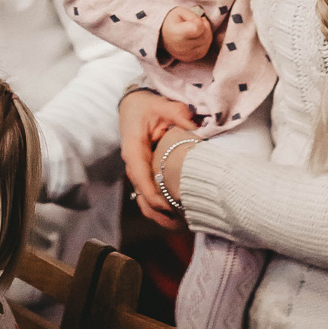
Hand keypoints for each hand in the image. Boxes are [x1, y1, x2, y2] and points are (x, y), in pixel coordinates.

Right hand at [119, 88, 196, 226]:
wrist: (133, 106)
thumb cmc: (146, 106)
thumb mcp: (161, 105)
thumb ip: (178, 113)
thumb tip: (195, 126)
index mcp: (134, 149)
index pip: (141, 179)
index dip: (155, 197)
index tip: (173, 208)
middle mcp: (132, 165)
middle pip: (144, 195)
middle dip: (163, 210)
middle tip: (187, 219)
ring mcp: (137, 172)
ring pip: (145, 200)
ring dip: (162, 214)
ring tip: (185, 223)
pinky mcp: (143, 175)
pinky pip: (150, 195)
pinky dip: (162, 208)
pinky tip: (180, 215)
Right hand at [159, 5, 213, 62]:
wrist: (161, 33)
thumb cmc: (173, 20)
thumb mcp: (181, 11)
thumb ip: (193, 16)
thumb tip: (202, 25)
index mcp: (177, 33)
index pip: (198, 29)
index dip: (201, 22)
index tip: (195, 19)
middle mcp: (180, 47)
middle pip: (204, 38)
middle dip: (205, 28)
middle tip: (199, 22)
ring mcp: (183, 55)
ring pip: (205, 45)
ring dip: (206, 36)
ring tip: (198, 30)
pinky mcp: (187, 59)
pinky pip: (203, 52)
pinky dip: (204, 44)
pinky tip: (198, 38)